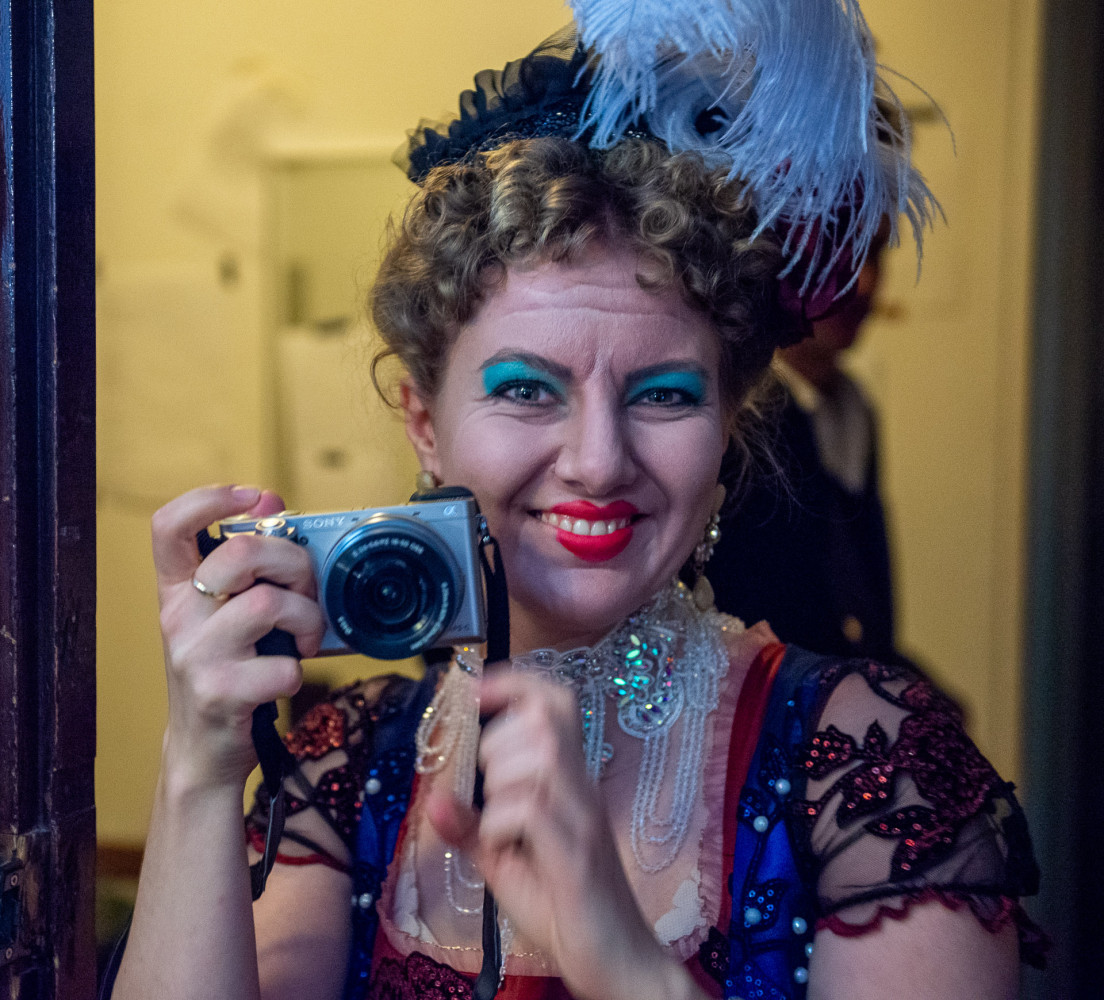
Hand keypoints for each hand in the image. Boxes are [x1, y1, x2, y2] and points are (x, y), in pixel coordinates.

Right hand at [152, 484, 326, 793]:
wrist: (202, 750)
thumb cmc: (226, 668)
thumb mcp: (226, 613)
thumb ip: (247, 563)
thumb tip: (271, 501)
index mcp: (177, 590)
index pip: (169, 526)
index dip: (209, 499)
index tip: (254, 497)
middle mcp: (178, 618)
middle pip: (242, 555)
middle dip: (294, 564)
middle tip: (305, 592)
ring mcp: (196, 657)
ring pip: (270, 604)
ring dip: (307, 620)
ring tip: (305, 640)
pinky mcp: (221, 694)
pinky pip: (284, 666)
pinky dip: (300, 671)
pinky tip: (287, 678)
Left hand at [425, 671, 694, 999]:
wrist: (616, 961)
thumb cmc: (563, 905)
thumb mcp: (505, 861)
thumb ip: (473, 828)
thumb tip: (436, 799)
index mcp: (568, 780)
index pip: (555, 702)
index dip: (516, 681)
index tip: (476, 689)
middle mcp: (582, 789)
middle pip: (546, 719)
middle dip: (498, 740)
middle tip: (488, 788)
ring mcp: (583, 819)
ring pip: (540, 756)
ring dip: (500, 780)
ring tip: (496, 822)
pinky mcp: (577, 857)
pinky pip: (532, 810)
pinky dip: (499, 823)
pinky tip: (501, 849)